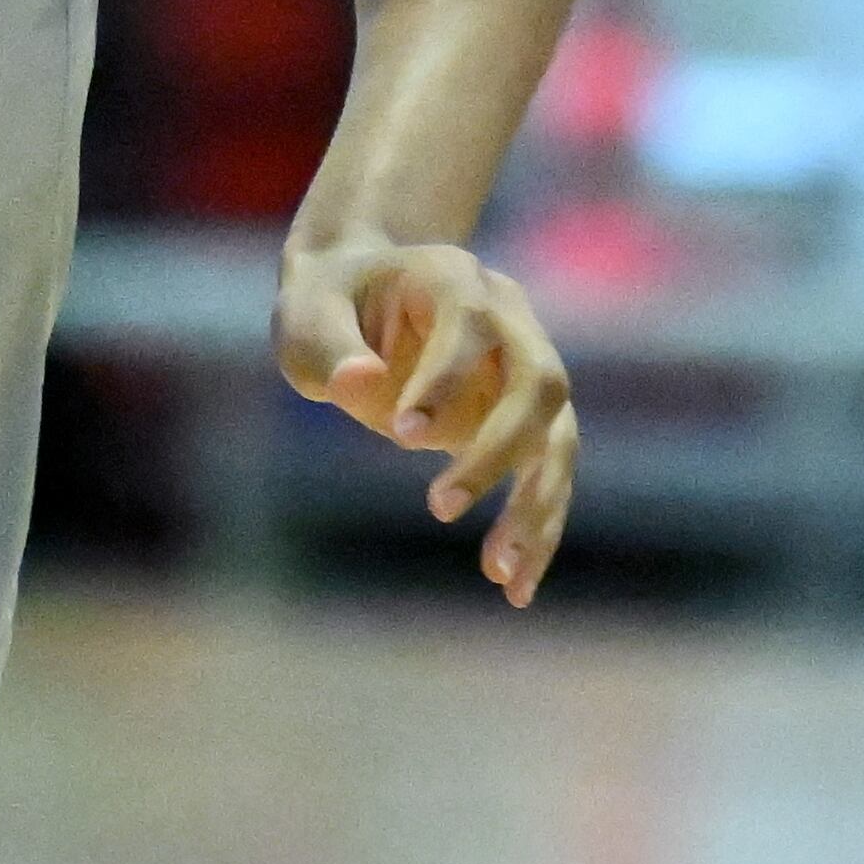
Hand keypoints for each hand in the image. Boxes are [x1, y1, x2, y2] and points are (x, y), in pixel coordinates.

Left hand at [275, 235, 576, 607]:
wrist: (357, 297)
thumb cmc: (325, 306)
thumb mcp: (305, 318)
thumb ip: (330, 350)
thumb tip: (360, 384)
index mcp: (454, 277)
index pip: (470, 326)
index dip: (445, 379)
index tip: (400, 434)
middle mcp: (509, 316)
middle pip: (539, 383)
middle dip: (498, 451)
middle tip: (440, 508)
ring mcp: (528, 366)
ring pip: (558, 437)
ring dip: (536, 506)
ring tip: (500, 573)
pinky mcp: (531, 417)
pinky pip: (550, 473)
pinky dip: (537, 527)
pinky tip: (514, 586)